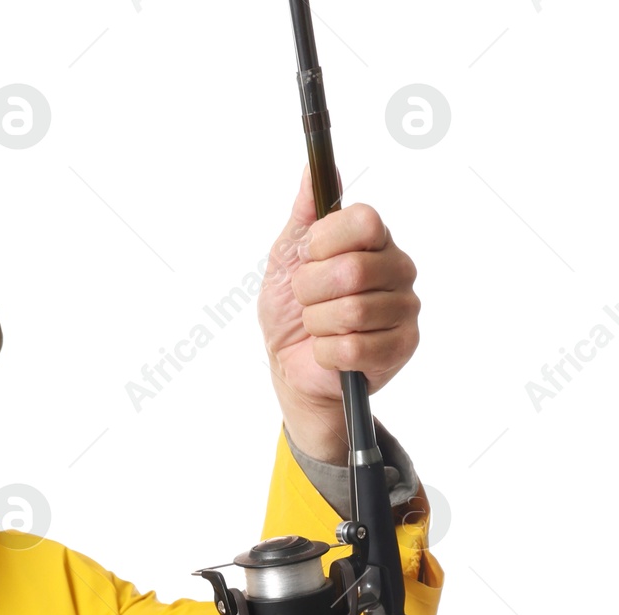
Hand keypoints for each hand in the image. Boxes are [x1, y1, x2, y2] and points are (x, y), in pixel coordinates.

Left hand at [258, 164, 420, 463]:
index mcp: (374, 240)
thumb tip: (314, 169)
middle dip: (311, 291)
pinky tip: (329, 351)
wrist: (291, 369)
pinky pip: (352, 347)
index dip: (324, 243)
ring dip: (317, 324)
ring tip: (319, 327)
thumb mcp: (286, 260)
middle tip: (308, 301)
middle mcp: (398, 268)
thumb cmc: (291, 313)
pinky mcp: (401, 347)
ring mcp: (404, 308)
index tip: (308, 258)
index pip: (363, 220)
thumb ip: (303, 216)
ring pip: (351, 311)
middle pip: (352, 269)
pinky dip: (326, 352)